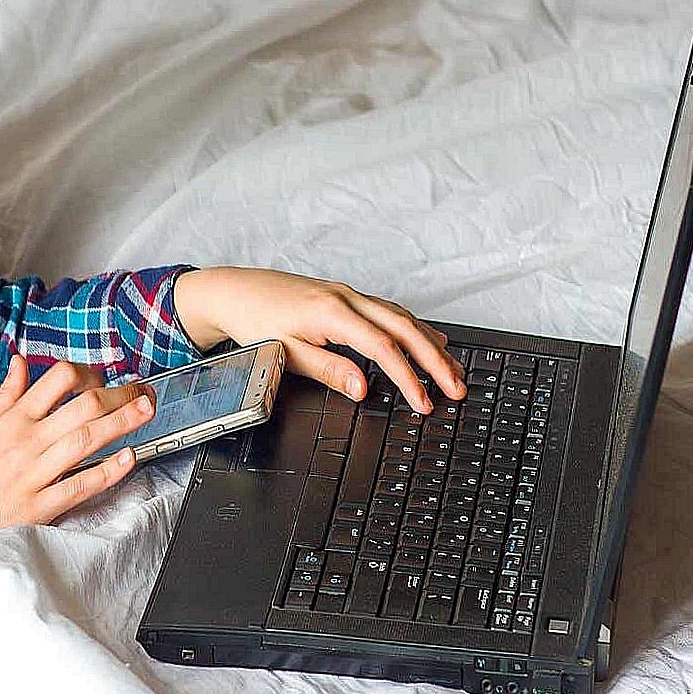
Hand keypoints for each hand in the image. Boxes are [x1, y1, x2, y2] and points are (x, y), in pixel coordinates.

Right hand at [0, 356, 156, 542]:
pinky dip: (107, 472)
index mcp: (12, 419)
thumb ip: (6, 394)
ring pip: (86, 440)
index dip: (88, 374)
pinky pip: (79, 486)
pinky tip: (128, 459)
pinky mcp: (38, 506)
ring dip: (122, 423)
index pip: (58, 379)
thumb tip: (20, 361)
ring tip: (145, 412)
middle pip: (83, 406)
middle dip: (120, 395)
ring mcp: (33, 473)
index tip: (102, 380)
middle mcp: (26, 441)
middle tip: (143, 391)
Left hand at [173, 266, 465, 413]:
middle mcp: (346, 298)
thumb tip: (363, 388)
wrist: (234, 291)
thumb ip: (328, 370)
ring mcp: (348, 294)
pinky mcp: (345, 296)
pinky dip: (412, 327)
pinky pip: (389, 310)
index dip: (408, 378)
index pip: (383, 348)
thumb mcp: (286, 353)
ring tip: (453, 369)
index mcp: (332, 313)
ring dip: (429, 343)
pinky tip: (427, 339)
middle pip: (404, 328)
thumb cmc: (255, 321)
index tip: (424, 402)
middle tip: (458, 387)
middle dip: (435, 360)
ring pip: (401, 316)